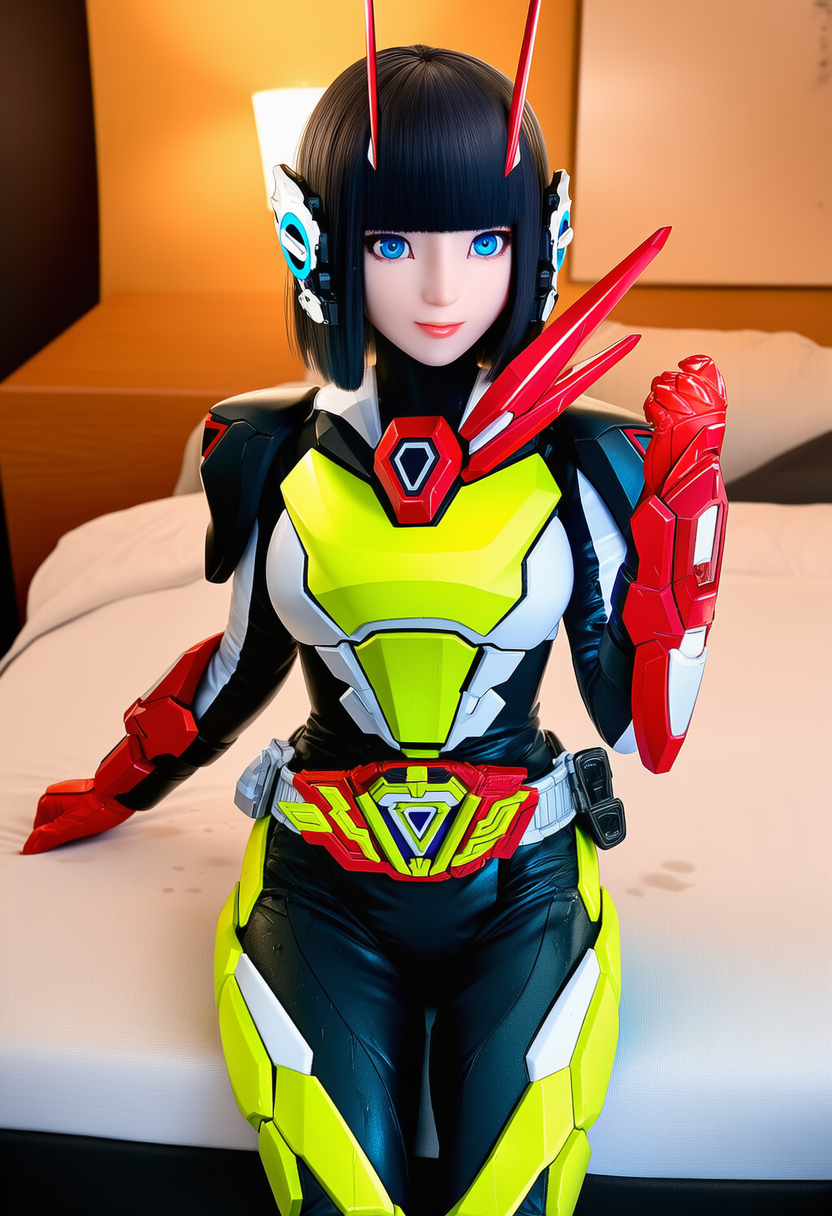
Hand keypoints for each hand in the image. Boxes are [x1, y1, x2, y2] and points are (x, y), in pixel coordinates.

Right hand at [23, 779, 133, 854]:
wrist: (123, 790)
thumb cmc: (101, 805)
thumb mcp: (72, 826)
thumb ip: (49, 837)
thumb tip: (30, 847)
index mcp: (47, 801)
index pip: (40, 831)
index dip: (54, 839)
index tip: (67, 838)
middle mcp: (55, 795)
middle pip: (52, 825)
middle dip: (64, 832)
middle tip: (80, 830)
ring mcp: (68, 794)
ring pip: (64, 820)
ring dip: (74, 825)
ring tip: (89, 824)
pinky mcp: (80, 796)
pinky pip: (75, 814)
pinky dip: (82, 819)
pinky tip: (93, 819)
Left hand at [641, 355, 726, 498]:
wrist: (682, 481)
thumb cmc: (689, 451)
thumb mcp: (702, 421)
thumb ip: (700, 396)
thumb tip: (692, 367)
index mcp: (717, 405)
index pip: (707, 369)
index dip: (691, 364)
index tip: (683, 366)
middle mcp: (704, 408)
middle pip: (681, 376)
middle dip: (667, 382)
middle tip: (664, 397)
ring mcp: (687, 416)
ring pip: (664, 388)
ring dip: (656, 396)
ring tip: (658, 410)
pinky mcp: (668, 426)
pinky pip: (654, 403)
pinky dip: (650, 408)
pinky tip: (653, 418)